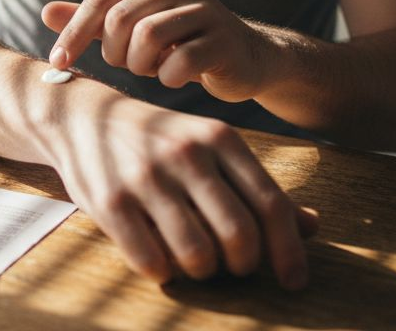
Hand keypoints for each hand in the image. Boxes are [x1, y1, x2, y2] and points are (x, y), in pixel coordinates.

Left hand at [42, 0, 276, 102]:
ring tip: (154, 67)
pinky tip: (177, 76)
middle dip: (115, 53)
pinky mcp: (223, 39)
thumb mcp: (133, 27)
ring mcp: (205, 7)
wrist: (244, 58)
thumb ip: (94, 20)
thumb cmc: (179, 42)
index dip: (74, 33)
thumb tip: (46, 12)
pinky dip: (168, 78)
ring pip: (146, 38)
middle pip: (120, 20)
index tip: (58, 61)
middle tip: (129, 65)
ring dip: (140, 65)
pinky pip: (178, 63)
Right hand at [46, 95, 318, 287]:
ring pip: (198, 254)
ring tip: (196, 261)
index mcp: (219, 138)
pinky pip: (152, 261)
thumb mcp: (212, 147)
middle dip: (243, 265)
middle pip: (239, 235)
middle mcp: (187, 154)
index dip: (287, 250)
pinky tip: (161, 260)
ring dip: (203, 271)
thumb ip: (258, 187)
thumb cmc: (159, 138)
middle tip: (233, 266)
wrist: (83, 115)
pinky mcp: (111, 201)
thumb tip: (312, 226)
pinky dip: (164, 272)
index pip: (269, 204)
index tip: (295, 281)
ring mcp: (147, 177)